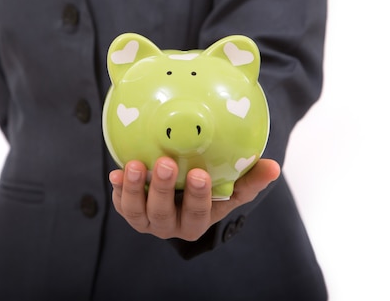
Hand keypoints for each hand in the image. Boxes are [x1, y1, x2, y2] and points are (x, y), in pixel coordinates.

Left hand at [109, 156, 279, 240]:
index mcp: (196, 222)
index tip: (200, 174)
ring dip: (134, 189)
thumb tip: (273, 167)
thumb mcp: (232, 187)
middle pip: (163, 213)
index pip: (198, 213)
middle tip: (165, 163)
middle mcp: (169, 225)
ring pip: (136, 211)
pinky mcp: (129, 209)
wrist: (182, 190)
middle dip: (162, 189)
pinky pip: (120, 203)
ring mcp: (146, 219)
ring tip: (134, 165)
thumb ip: (251, 179)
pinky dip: (117, 189)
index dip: (197, 197)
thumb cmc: (212, 189)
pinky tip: (116, 172)